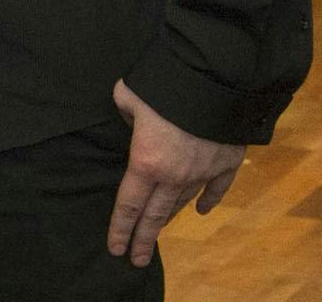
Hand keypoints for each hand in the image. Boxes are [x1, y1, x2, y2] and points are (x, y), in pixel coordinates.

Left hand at [106, 79, 245, 265]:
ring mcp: (203, 172)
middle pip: (156, 214)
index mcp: (145, 162)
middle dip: (144, 238)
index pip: (128, 204)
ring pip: (183, 201)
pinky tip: (201, 211)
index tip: (115, 249)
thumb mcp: (128, 95)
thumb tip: (132, 119)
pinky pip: (217, 189)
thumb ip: (125, 111)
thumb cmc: (164, 88)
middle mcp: (175, 175)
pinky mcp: (227, 162)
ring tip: (159, 230)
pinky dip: (209, 201)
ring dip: (170, 217)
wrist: (218, 83)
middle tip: (136, 259)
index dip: (120, 228)